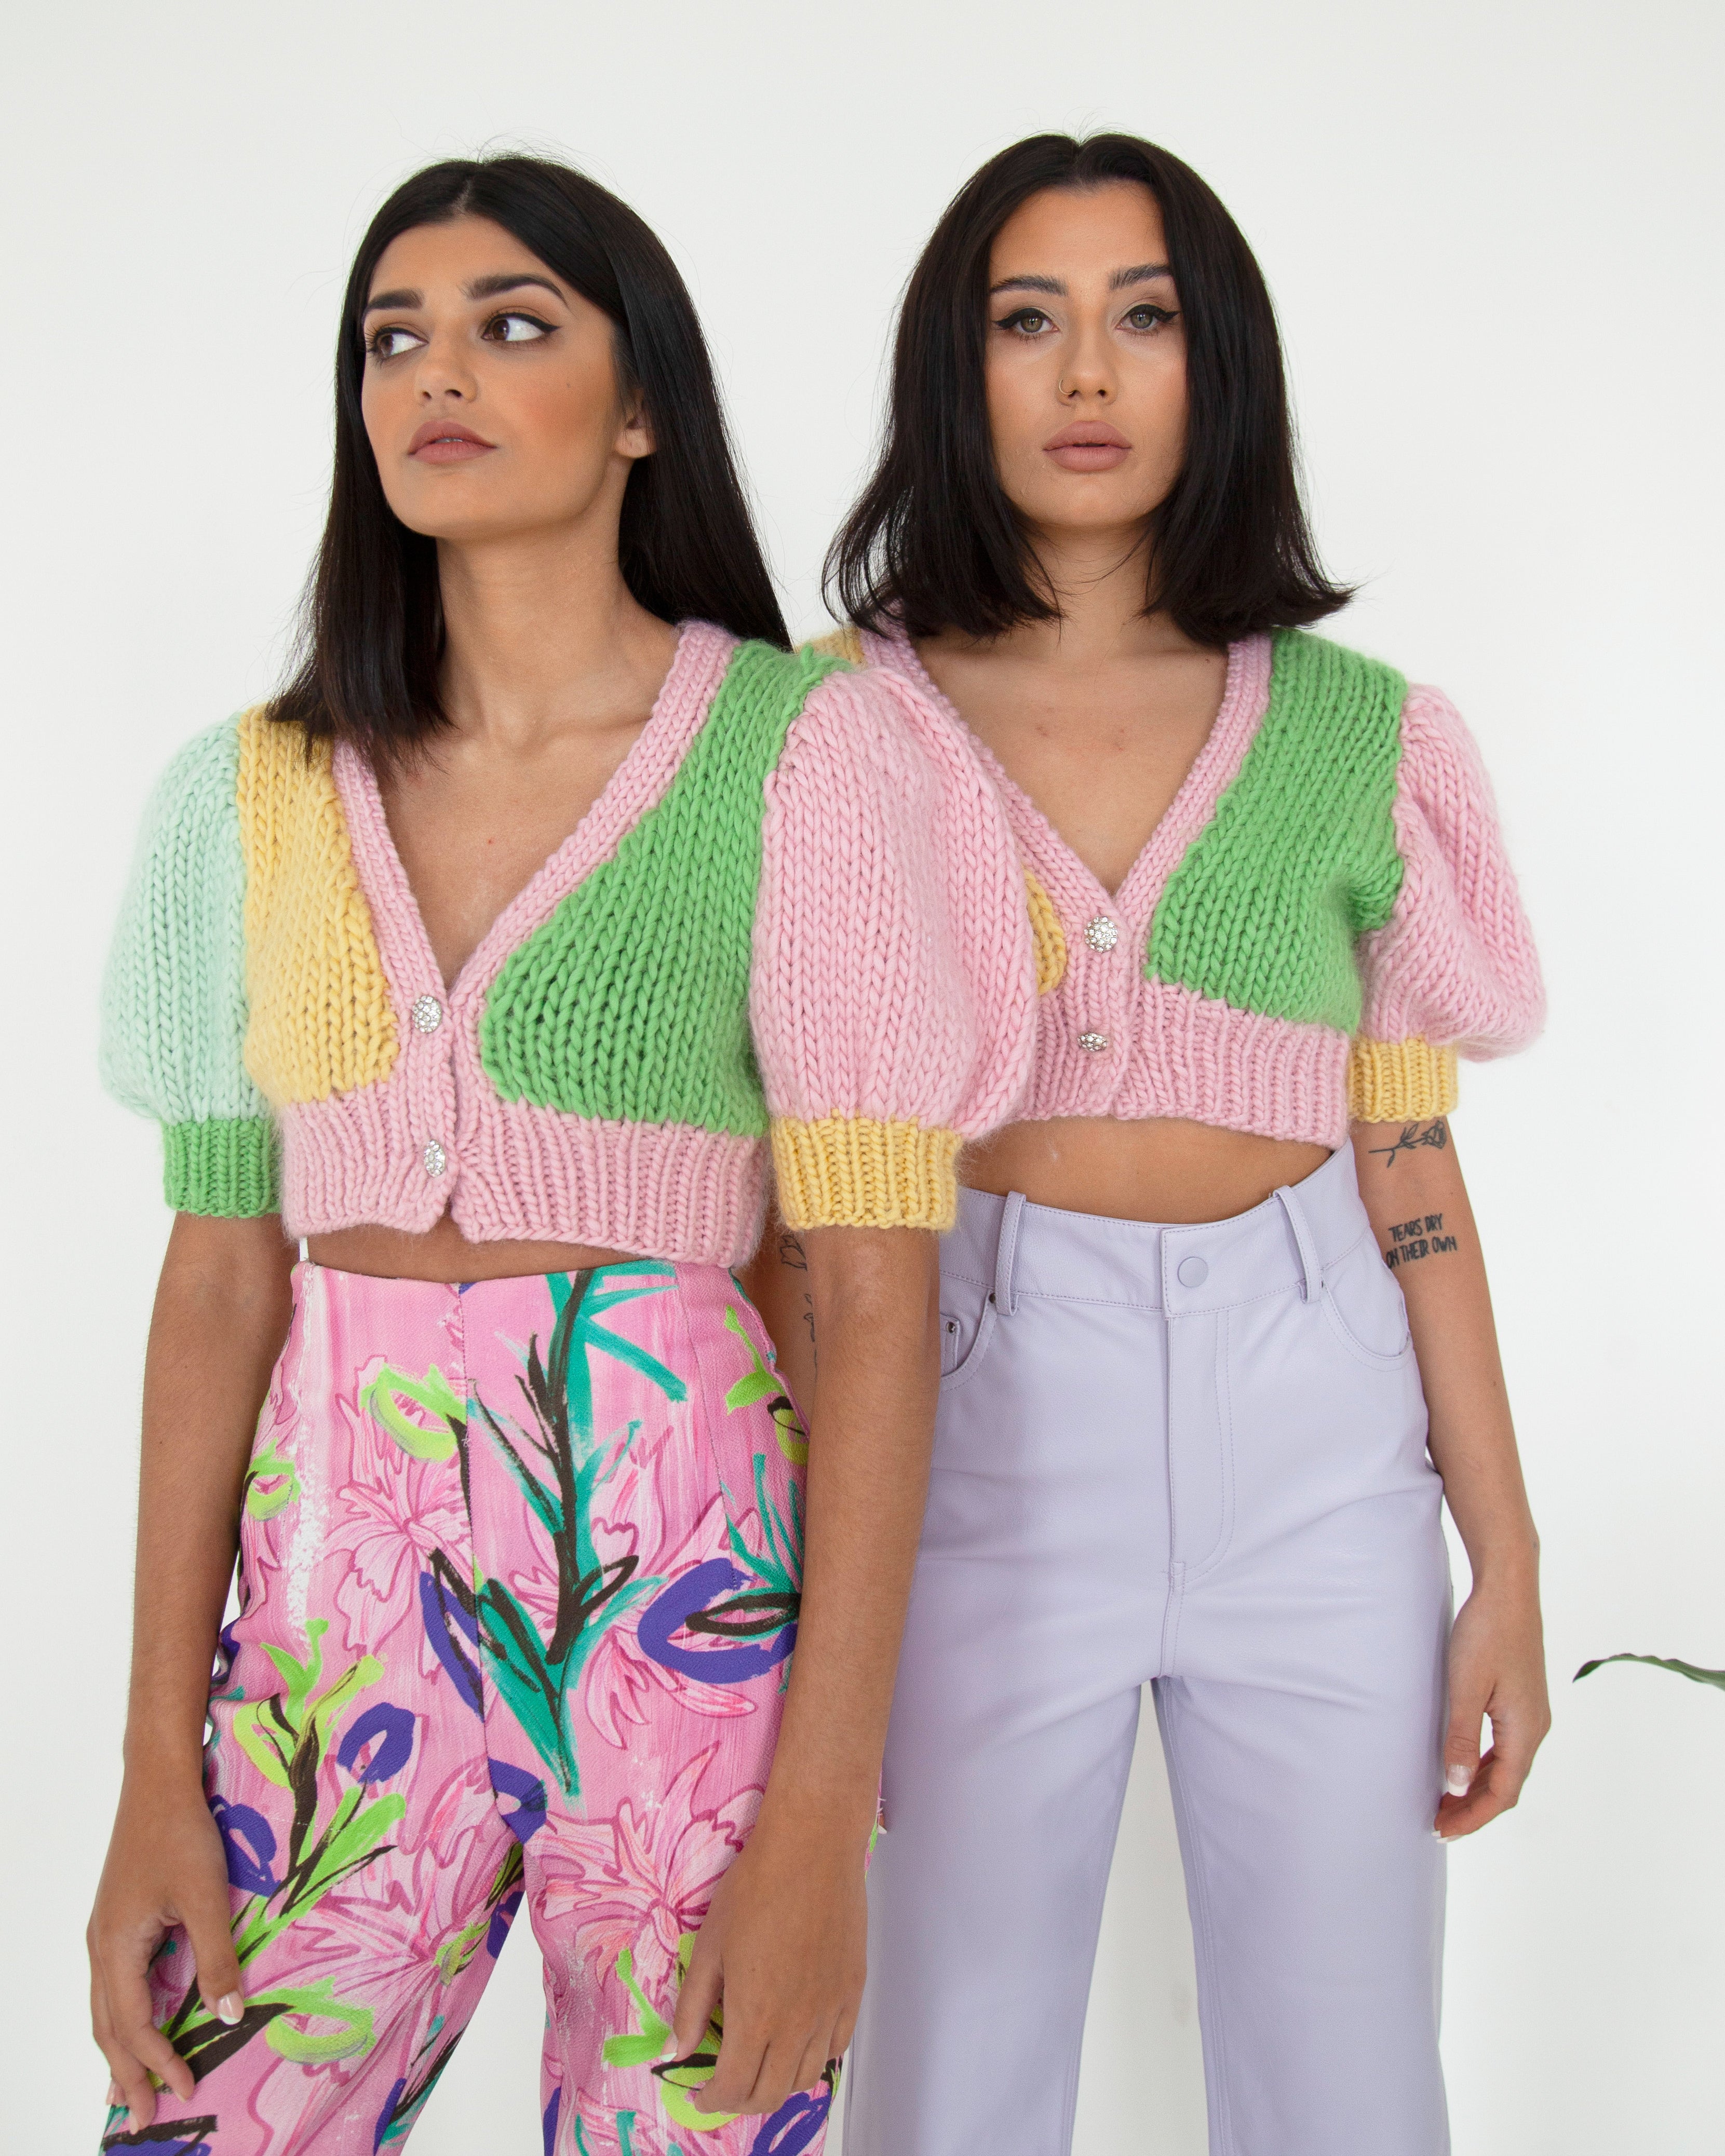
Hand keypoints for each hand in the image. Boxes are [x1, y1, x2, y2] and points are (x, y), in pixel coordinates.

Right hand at [88, 1767, 243, 2129]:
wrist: (158, 1781)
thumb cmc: (181, 1833)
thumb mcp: (207, 1896)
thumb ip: (217, 1958)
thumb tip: (229, 2016)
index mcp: (116, 1948)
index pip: (132, 2025)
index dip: (158, 2061)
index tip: (185, 2091)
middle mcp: (101, 1947)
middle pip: (108, 2027)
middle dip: (126, 2073)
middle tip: (142, 2117)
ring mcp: (105, 1933)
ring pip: (105, 2008)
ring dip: (119, 2050)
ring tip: (128, 2089)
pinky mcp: (118, 1919)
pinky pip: (113, 1984)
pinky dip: (122, 2016)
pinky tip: (136, 2023)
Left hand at [671, 1808, 866, 2116]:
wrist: (812, 1847)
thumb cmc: (754, 1888)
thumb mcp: (709, 1945)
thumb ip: (693, 2005)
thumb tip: (676, 2050)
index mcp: (755, 2016)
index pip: (733, 2088)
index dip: (712, 2100)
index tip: (700, 2093)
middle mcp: (797, 2025)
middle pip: (771, 2094)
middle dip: (742, 2100)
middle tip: (726, 2086)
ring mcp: (830, 2010)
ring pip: (806, 2077)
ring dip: (779, 2084)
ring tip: (760, 2065)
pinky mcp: (853, 1990)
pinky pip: (837, 2047)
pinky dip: (815, 2058)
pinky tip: (799, 2041)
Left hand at [1436, 1575, 1550, 1838]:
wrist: (1508, 1590)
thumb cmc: (1486, 1633)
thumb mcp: (1466, 1687)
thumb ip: (1460, 1739)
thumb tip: (1454, 1787)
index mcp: (1526, 1731)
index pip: (1502, 1793)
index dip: (1472, 1816)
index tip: (1442, 1830)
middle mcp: (1534, 1728)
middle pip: (1506, 1785)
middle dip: (1473, 1808)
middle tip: (1437, 1824)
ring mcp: (1530, 1714)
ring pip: (1505, 1766)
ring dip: (1476, 1788)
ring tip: (1443, 1802)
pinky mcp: (1520, 1700)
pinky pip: (1503, 1746)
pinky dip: (1481, 1764)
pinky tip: (1459, 1764)